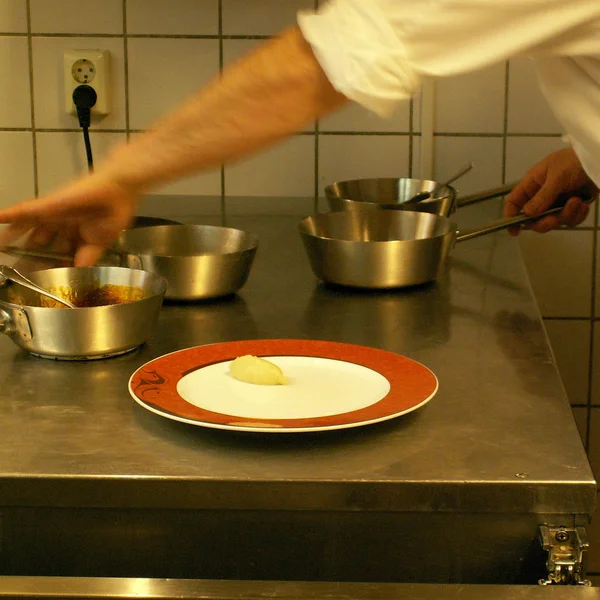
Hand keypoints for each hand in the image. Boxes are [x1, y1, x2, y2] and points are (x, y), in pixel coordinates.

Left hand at [0, 172, 138, 265]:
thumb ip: (86, 259)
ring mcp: (51, 215)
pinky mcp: (46, 205)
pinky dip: (8, 216)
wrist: (117, 191)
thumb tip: (76, 276)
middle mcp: (60, 225)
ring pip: (26, 230)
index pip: (57, 255)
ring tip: (0, 249)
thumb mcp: (100, 244)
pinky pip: (22, 212)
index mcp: (75, 236)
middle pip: (38, 244)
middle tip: (15, 269)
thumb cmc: (113, 215)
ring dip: (11, 239)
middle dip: (26, 257)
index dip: (47, 267)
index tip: (38, 280)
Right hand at [504, 147, 597, 234]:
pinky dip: (577, 215)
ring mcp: (557, 202)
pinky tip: (584, 204)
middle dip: (544, 222)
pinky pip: (569, 220)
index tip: (515, 231)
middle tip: (555, 219)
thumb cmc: (574, 161)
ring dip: (566, 216)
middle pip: (533, 219)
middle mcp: (541, 196)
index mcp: (532, 184)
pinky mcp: (572, 207)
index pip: (514, 202)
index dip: (511, 217)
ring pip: (553, 221)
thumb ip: (542, 197)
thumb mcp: (556, 177)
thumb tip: (527, 214)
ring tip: (577, 202)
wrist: (599, 159)